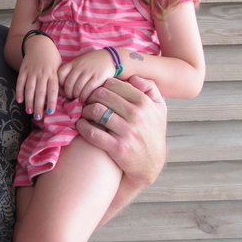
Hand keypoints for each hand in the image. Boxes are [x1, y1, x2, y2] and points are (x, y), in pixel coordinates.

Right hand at [16, 34, 61, 119]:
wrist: (40, 44)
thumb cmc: (52, 59)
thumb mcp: (59, 68)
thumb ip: (59, 81)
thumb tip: (63, 97)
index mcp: (53, 74)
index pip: (53, 90)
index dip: (51, 101)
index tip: (50, 112)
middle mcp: (42, 74)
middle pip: (40, 92)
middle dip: (39, 105)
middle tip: (38, 117)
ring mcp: (32, 72)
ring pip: (30, 88)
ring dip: (29, 101)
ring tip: (29, 112)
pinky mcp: (23, 70)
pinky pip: (20, 82)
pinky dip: (19, 91)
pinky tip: (19, 100)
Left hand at [58, 50, 114, 100]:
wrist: (110, 58)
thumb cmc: (93, 62)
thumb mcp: (80, 62)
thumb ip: (72, 71)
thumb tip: (63, 86)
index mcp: (74, 63)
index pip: (60, 74)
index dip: (60, 84)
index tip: (63, 89)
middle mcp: (80, 67)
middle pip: (69, 84)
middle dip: (68, 93)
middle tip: (71, 97)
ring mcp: (89, 72)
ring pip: (77, 88)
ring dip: (76, 96)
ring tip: (78, 99)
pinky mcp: (98, 77)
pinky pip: (88, 89)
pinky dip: (84, 96)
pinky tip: (85, 99)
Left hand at [77, 75, 166, 189]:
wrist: (151, 163)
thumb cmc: (152, 132)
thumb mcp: (160, 108)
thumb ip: (150, 88)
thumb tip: (133, 77)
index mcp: (145, 103)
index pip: (114, 85)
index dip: (102, 86)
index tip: (98, 92)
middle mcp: (137, 115)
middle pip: (102, 96)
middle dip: (91, 96)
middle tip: (87, 101)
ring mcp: (127, 132)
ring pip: (96, 111)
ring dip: (85, 110)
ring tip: (84, 113)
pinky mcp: (118, 148)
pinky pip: (93, 133)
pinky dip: (82, 127)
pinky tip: (81, 125)